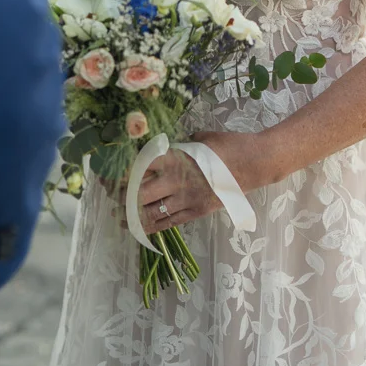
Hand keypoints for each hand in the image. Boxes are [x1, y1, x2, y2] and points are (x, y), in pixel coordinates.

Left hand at [121, 130, 267, 234]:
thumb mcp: (199, 138)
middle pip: (140, 194)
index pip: (140, 168)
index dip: (123, 174)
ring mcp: (187, 199)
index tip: (110, 176)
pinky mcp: (197, 212)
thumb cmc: (228, 145)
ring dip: (133, 215)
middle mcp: (177, 181)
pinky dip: (152, 227)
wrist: (255, 163)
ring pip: (152, 212)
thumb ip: (178, 146)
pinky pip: (169, 223)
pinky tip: (140, 227)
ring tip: (120, 216)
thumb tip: (163, 149)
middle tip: (112, 197)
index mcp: (176, 158)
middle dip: (123, 197)